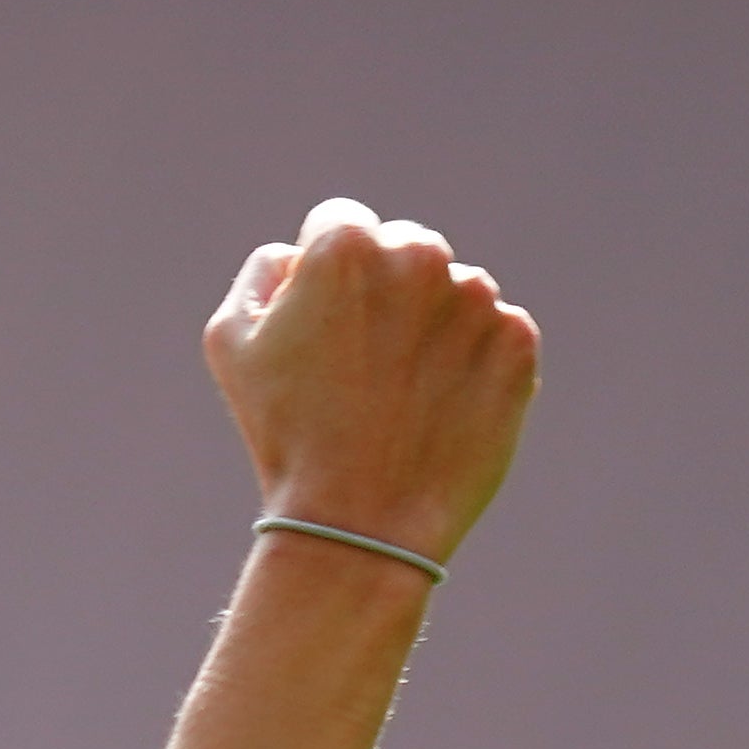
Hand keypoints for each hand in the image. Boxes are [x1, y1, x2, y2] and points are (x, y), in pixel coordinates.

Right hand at [204, 198, 538, 568]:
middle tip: (364, 370)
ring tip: (401, 399)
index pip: (339, 225)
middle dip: (386, 294)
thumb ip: (263, 274)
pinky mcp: (516, 343)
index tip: (323, 330)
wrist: (360, 523)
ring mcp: (476, 298)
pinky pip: (494, 334)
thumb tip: (296, 256)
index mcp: (348, 245)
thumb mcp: (231, 344)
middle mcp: (420, 254)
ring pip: (453, 293)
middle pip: (403, 251)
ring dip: (432, 328)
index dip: (324, 277)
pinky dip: (473, 364)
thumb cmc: (286, 436)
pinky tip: (439, 410)